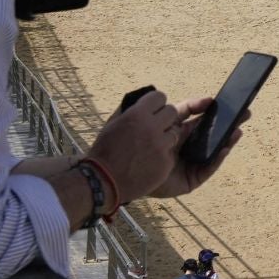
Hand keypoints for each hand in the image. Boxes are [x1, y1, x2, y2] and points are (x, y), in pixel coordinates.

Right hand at [85, 88, 186, 205]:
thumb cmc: (104, 151)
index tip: (153, 110)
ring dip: (166, 136)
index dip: (156, 104)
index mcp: (137, 114)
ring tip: (150, 146)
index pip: (159, 97)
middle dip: (165, 118)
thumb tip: (143, 100)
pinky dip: (163, 155)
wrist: (102, 182)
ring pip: (175, 132)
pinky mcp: (166, 162)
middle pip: (172, 111)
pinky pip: (171, 152)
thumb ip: (131, 109)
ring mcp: (160, 146)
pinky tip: (150, 161)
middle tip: (156, 127)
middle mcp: (151, 127)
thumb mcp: (113, 123)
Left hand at [144, 96, 250, 198]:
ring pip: (215, 150)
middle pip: (213, 133)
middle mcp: (188, 146)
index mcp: (179, 131)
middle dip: (229, 123)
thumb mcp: (159, 121)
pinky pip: (208, 168)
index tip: (222, 101)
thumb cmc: (138, 145)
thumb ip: (180, 108)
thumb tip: (202, 99)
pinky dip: (218, 158)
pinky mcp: (192, 179)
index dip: (211, 109)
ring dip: (228, 140)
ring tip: (237, 130)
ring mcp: (192, 163)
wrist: (125, 171)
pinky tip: (224, 148)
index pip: (200, 117)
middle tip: (245, 113)